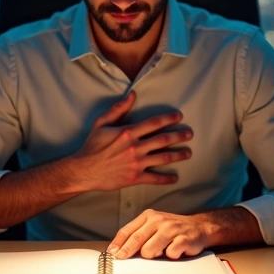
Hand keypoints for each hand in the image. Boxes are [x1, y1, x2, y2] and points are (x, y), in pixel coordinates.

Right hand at [63, 91, 192, 193]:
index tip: (179, 116)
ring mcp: (136, 163)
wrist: (84, 170)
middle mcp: (135, 147)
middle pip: (163, 140)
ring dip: (178, 155)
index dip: (168, 119)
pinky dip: (166, 178)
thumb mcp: (102, 123)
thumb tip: (133, 94)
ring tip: (188, 153)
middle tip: (190, 134)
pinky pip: (154, 178)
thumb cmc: (92, 145)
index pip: (153, 123)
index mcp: (128, 132)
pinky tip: (175, 177)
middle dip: (179, 136)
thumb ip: (118, 108)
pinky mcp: (135, 177)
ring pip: (163, 158)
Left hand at [107, 209, 211, 259]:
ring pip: (149, 250)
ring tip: (160, 252)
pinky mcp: (183, 239)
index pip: (128, 230)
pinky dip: (170, 257)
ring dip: (152, 256)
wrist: (199, 227)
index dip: (118, 244)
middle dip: (126, 252)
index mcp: (149, 216)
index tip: (111, 254)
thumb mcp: (154, 225)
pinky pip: (169, 254)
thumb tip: (118, 251)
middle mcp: (159, 220)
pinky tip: (175, 252)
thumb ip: (138, 234)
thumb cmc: (172, 229)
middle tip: (121, 260)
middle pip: (136, 240)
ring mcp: (172, 229)